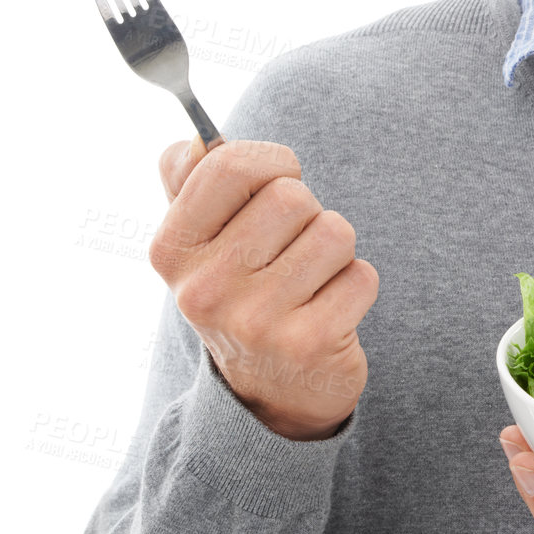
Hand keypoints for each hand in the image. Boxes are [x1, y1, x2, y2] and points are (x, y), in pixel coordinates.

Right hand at [151, 136, 378, 439]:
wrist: (268, 393)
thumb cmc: (240, 293)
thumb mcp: (199, 243)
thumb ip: (188, 182)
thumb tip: (196, 140)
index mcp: (171, 249)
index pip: (230, 164)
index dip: (270, 163)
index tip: (276, 183)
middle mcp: (204, 288)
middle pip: (291, 196)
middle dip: (306, 214)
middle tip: (291, 251)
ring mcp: (255, 320)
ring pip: (334, 231)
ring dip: (335, 250)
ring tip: (311, 280)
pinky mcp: (308, 344)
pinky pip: (362, 275)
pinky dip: (356, 285)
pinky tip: (330, 309)